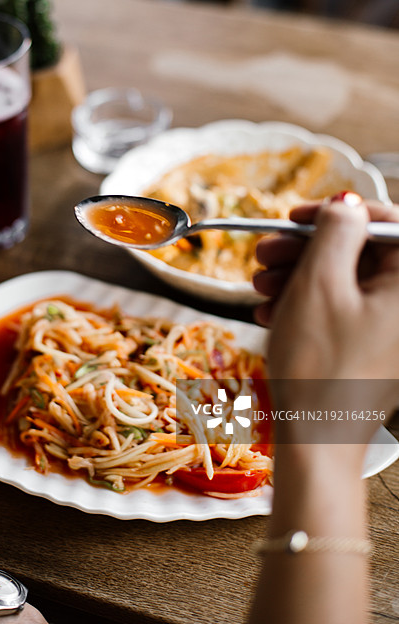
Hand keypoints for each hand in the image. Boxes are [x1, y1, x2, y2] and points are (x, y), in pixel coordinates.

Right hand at [252, 195, 398, 444]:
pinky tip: (270, 311)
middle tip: (267, 253)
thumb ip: (335, 232)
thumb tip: (345, 205)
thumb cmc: (320, 365)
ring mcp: (388, 329)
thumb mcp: (320, 283)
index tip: (300, 216)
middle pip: (360, 252)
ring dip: (297, 275)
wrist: (315, 440)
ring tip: (259, 287)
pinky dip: (304, 304)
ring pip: (343, 280)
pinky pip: (339, 309)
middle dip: (307, 248)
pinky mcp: (369, 346)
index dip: (342, 212)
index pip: (388, 223)